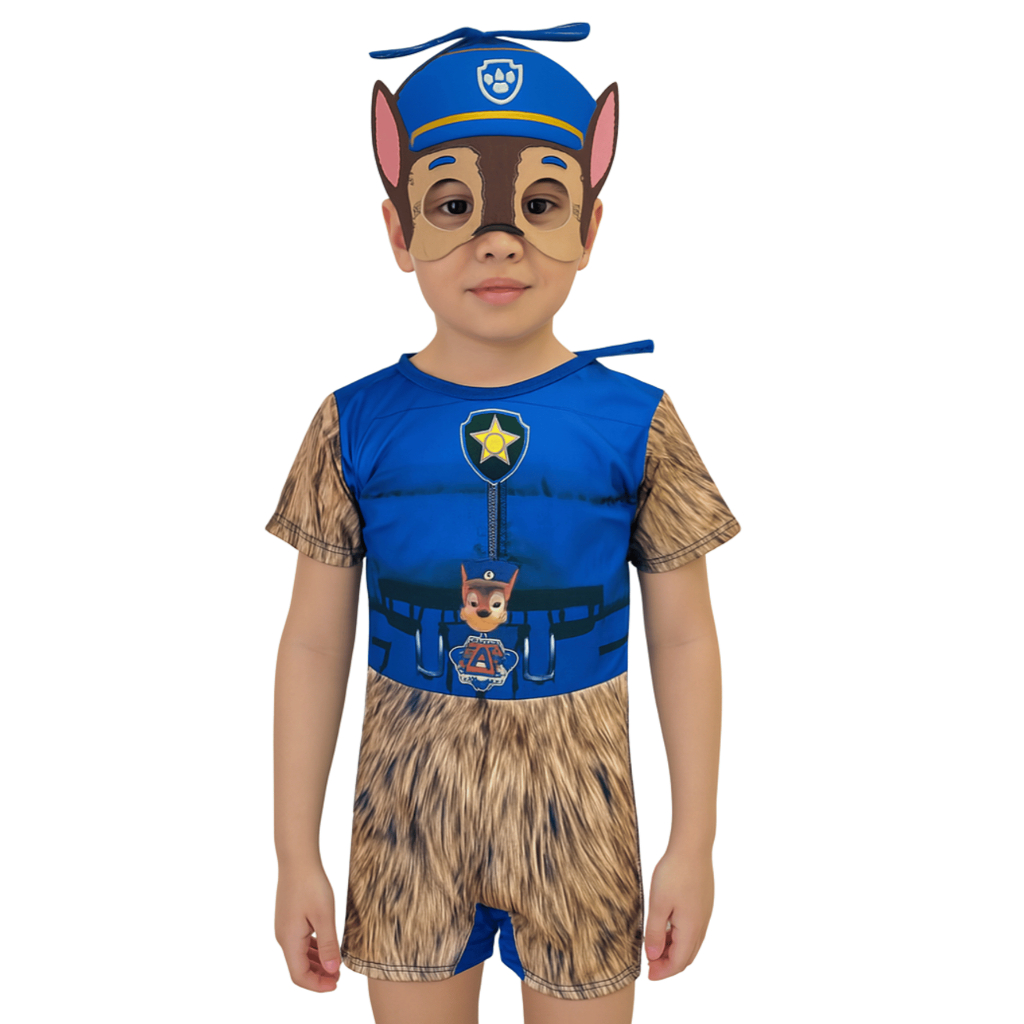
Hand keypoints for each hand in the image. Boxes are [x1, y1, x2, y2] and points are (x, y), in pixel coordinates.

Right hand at [275, 862, 342, 991]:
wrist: (297, 859)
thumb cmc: (311, 884)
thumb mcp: (324, 916)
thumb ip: (328, 945)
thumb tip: (332, 971)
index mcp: (290, 940)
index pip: (299, 976)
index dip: (317, 985)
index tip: (336, 984)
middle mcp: (284, 937)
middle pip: (298, 968)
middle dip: (318, 976)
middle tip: (339, 977)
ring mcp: (285, 928)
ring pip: (299, 955)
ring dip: (316, 963)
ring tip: (335, 965)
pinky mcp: (289, 919)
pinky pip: (300, 942)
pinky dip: (313, 950)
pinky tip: (326, 947)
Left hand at [644, 849, 714, 980]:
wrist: (693, 847)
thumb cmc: (674, 873)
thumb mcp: (658, 905)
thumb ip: (656, 933)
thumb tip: (654, 957)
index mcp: (691, 929)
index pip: (679, 962)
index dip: (663, 972)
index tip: (648, 975)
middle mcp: (701, 925)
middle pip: (687, 956)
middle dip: (669, 964)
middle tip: (649, 964)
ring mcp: (704, 914)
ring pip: (691, 943)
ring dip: (674, 950)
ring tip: (655, 947)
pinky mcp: (703, 904)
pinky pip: (693, 930)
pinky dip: (680, 937)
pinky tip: (666, 928)